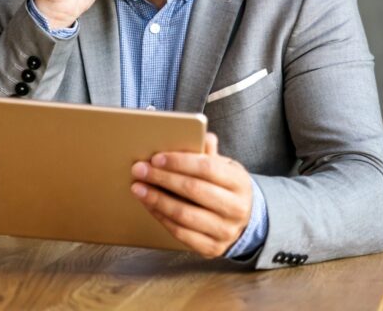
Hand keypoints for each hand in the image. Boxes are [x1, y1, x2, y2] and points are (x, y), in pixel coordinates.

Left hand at [130, 133, 253, 257]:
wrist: (244, 222)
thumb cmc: (227, 188)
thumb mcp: (225, 168)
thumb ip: (209, 153)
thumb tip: (197, 133)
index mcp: (239, 182)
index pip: (207, 168)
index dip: (179, 162)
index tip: (156, 158)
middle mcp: (235, 208)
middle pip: (193, 190)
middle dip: (162, 178)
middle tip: (140, 170)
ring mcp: (224, 231)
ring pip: (184, 214)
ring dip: (156, 199)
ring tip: (138, 188)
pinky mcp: (212, 248)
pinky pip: (180, 233)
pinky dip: (161, 217)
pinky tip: (149, 205)